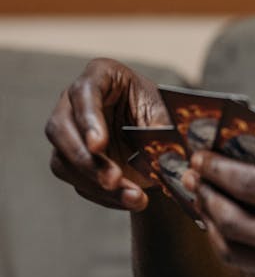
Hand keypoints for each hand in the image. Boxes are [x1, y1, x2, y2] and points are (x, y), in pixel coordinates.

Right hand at [45, 58, 169, 211]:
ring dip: (96, 183)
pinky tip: (129, 200)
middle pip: (61, 129)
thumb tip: (170, 155)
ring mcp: (68, 132)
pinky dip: (104, 196)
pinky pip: (77, 182)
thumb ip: (163, 129)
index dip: (88, 119)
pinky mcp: (70, 161)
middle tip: (112, 180)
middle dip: (87, 159)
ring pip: (63, 160)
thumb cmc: (159, 112)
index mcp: (100, 76)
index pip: (84, 92)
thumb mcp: (166, 113)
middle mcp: (74, 102)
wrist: (156, 135)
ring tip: (133, 196)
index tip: (98, 144)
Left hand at [187, 151, 254, 276]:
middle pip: (233, 221)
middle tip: (192, 179)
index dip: (217, 170)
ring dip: (211, 226)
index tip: (200, 157)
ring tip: (203, 206)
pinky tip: (230, 232)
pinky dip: (237, 247)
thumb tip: (249, 175)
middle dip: (205, 197)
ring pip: (236, 251)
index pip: (251, 185)